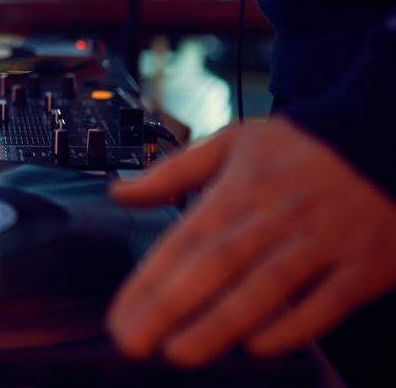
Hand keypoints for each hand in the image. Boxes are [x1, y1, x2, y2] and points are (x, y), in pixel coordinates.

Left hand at [106, 118, 395, 367]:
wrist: (381, 138)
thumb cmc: (301, 148)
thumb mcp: (233, 143)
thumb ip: (173, 172)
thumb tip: (119, 192)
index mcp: (240, 188)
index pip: (185, 239)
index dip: (150, 278)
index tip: (120, 312)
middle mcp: (276, 216)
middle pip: (217, 264)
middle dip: (171, 306)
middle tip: (134, 341)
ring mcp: (322, 242)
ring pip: (266, 286)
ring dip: (221, 322)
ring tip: (179, 352)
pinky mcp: (365, 266)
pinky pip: (328, 300)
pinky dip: (295, 325)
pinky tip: (260, 347)